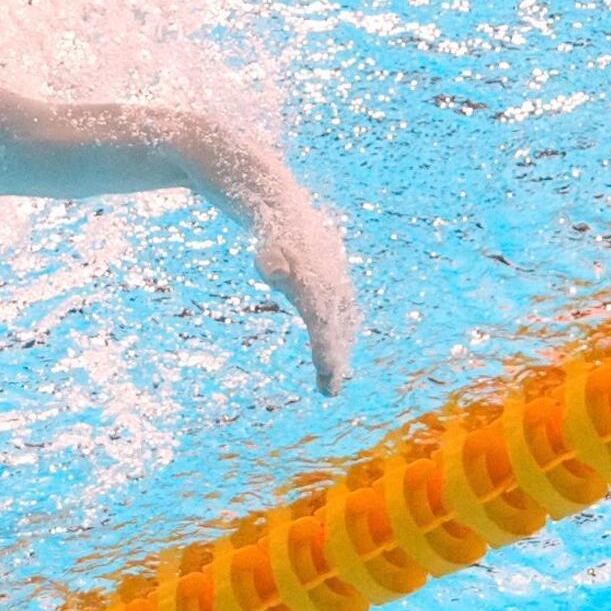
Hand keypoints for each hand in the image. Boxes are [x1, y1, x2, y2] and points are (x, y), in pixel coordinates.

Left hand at [251, 197, 358, 395]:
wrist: (292, 219)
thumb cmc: (275, 240)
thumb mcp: (267, 249)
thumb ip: (271, 262)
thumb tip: (273, 269)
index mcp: (317, 288)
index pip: (322, 327)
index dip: (325, 352)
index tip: (325, 375)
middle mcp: (333, 292)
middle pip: (335, 333)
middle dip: (333, 362)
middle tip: (329, 391)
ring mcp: (338, 290)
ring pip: (341, 328)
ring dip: (338, 354)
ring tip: (331, 383)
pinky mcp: (336, 290)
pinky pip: (343, 319)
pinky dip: (340, 338)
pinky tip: (337, 357)